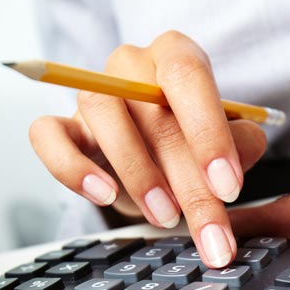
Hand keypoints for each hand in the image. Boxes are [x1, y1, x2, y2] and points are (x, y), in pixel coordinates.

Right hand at [29, 31, 266, 267]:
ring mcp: (92, 93)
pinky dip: (72, 167)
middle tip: (209, 233)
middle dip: (188, 184)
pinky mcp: (61, 125)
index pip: (188, 77)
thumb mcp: (228, 142)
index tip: (227, 187)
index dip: (209, 133)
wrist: (154, 154)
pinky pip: (48, 136)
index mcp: (176, 56)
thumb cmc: (192, 141)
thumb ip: (241, 145)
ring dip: (138, 175)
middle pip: (154, 114)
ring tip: (166, 217)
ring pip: (103, 116)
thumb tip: (234, 164)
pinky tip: (103, 195)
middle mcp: (131, 66)